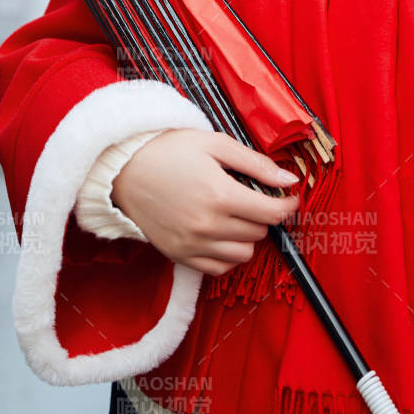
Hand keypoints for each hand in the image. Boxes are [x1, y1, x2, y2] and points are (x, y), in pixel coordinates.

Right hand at [112, 128, 300, 275]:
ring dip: (247, 236)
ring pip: (243, 255)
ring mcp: (192, 245)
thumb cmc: (169, 151)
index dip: (287, 205)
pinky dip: (227, 254)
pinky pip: (219, 269)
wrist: (125, 169)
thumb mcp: (215, 144)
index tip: (288, 197)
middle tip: (251, 196)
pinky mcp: (179, 256)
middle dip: (263, 214)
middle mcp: (207, 226)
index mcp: (220, 195)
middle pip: (258, 233)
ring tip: (234, 214)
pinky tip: (221, 233)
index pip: (271, 213)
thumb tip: (288, 179)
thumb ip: (255, 163)